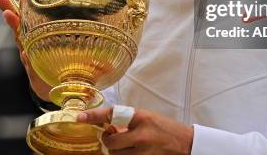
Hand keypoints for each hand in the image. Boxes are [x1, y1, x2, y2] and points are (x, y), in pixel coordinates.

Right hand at [0, 0, 51, 100]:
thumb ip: (56, 30)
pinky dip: (27, 56)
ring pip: (21, 38)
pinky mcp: (34, 70)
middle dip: (6, 8)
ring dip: (14, 26)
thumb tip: (69, 11)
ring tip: (8, 14)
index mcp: (33, 32)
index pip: (21, 14)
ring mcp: (30, 54)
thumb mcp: (56, 42)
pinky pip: (30, 61)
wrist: (52, 86)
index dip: (10, 2)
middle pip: (16, 22)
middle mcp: (28, 41)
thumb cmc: (55, 59)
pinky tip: (25, 52)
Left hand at [77, 107, 192, 154]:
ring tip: (129, 146)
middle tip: (114, 139)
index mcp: (141, 117)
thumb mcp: (147, 119)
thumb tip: (108, 128)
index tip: (79, 117)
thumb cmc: (166, 128)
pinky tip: (133, 152)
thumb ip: (128, 122)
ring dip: (118, 153)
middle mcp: (141, 135)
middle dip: (109, 143)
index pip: (112, 114)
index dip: (94, 116)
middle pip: (111, 144)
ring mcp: (144, 152)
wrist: (187, 143)